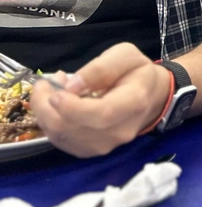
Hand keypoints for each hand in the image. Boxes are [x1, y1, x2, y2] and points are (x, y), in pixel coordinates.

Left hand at [29, 43, 172, 157]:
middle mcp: (120, 130)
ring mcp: (105, 145)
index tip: (56, 91)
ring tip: (52, 91)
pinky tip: (56, 106)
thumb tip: (72, 86)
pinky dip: (50, 123)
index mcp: (134, 103)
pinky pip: (60, 141)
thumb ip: (102, 67)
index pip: (102, 114)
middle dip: (47, 106)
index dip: (73, 107)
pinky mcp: (91, 151)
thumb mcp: (126, 55)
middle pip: (74, 128)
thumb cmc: (137, 73)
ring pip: (61, 136)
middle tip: (45, 83)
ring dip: (46, 113)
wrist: (150, 97)